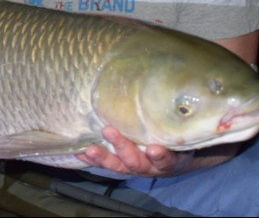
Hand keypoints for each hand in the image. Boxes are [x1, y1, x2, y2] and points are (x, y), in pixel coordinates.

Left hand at [75, 126, 193, 176]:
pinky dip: (93, 160)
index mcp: (168, 160)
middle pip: (137, 162)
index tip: (153, 149)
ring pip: (118, 166)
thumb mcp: (178, 131)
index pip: (166, 160)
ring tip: (91, 148)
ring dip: (104, 157)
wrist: (172, 159)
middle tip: (108, 131)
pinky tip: (81, 152)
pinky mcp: (120, 165)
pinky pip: (105, 165)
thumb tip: (171, 90)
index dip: (160, 156)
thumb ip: (173, 119)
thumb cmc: (174, 138)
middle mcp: (150, 167)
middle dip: (122, 148)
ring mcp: (133, 168)